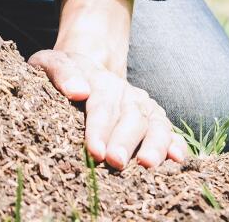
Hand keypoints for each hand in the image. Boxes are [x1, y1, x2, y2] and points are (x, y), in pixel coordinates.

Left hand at [29, 0, 188, 169]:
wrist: (86, 66)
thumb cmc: (62, 74)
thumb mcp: (49, 64)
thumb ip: (61, 72)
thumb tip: (78, 91)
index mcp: (100, 80)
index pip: (101, 105)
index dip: (99, 128)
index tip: (95, 150)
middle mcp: (125, 93)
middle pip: (130, 117)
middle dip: (125, 141)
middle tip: (116, 163)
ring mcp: (141, 106)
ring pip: (154, 124)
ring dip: (154, 144)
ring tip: (148, 164)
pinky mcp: (152, 118)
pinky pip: (168, 130)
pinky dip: (176, 144)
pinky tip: (178, 158)